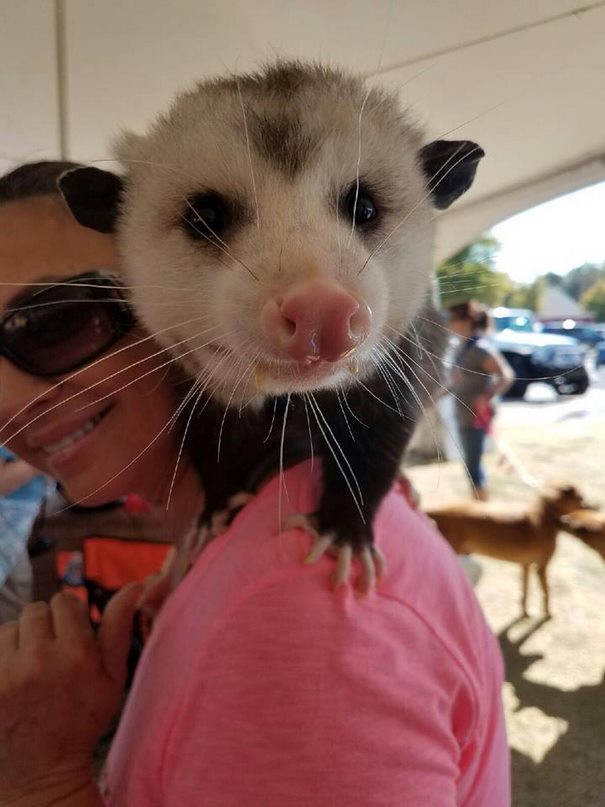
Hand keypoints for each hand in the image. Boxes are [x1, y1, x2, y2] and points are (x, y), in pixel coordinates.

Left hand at [0, 584, 140, 805]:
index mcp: (76, 655)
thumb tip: (135, 585)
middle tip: (53, 651)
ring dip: (22, 639)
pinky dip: (4, 655)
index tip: (73, 635)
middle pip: (36, 610)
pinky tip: (16, 676)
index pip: (64, 601)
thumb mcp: (113, 677)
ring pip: (11, 626)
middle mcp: (39, 660)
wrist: (42, 769)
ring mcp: (7, 673)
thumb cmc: (84, 719)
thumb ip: (120, 626)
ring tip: (33, 665)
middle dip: (46, 625)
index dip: (70, 615)